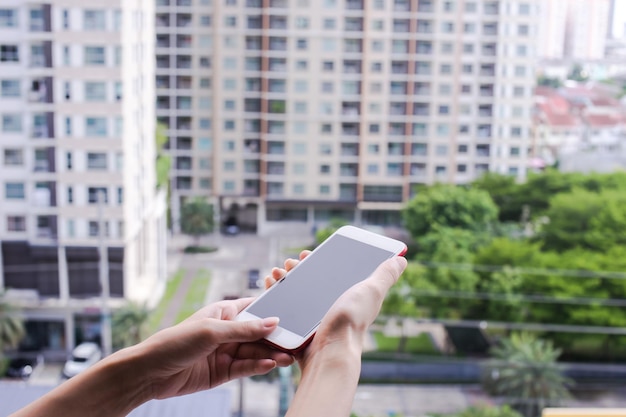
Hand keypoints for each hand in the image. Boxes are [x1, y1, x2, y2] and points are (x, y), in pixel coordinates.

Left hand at [137, 298, 294, 399]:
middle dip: (276, 337)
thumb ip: (244, 329)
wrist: (151, 372)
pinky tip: (270, 365)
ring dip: (271, 354)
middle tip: (295, 342)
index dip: (273, 312)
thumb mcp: (212, 330)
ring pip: (255, 351)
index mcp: (224, 312)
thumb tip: (273, 322)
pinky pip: (246, 367)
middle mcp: (227, 331)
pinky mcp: (223, 371)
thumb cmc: (176, 342)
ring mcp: (226, 352)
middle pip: (258, 333)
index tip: (293, 315)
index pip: (254, 309)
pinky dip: (259, 366)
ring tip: (287, 357)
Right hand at [268, 250, 406, 416]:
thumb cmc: (352, 321)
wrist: (329, 350)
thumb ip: (384, 275)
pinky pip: (283, 306)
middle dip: (297, 268)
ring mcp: (312, 318)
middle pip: (310, 281)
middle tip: (289, 264)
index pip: (331, 272)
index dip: (319, 260)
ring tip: (277, 273)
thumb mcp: (371, 291)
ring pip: (294, 291)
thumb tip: (401, 259)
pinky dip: (274, 293)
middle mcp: (331, 306)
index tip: (308, 254)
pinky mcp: (297, 327)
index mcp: (348, 296)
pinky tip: (269, 284)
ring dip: (284, 278)